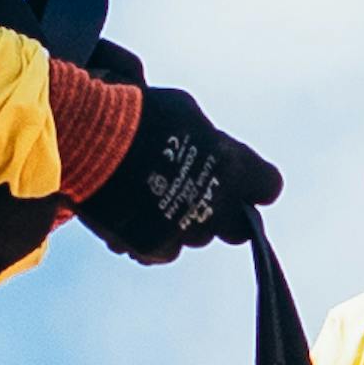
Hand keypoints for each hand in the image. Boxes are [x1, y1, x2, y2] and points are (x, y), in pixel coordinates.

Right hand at [73, 84, 282, 263]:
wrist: (94, 141)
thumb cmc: (141, 115)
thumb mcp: (187, 114)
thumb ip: (209, 141)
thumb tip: (212, 149)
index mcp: (235, 169)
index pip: (269, 187)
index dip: (255, 184)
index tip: (243, 181)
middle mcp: (218, 206)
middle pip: (239, 228)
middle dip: (225, 216)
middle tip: (202, 197)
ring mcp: (187, 231)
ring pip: (197, 237)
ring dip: (183, 222)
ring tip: (153, 197)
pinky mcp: (155, 247)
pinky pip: (163, 251)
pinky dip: (153, 238)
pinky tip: (135, 215)